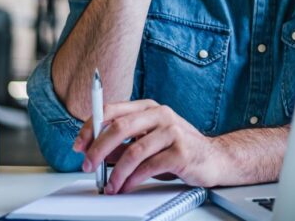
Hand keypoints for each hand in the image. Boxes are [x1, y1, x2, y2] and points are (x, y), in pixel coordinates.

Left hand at [74, 100, 229, 191]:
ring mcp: (173, 131)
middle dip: (98, 150)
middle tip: (88, 166)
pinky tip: (126, 187)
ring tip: (110, 186)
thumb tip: (97, 154)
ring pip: (133, 151)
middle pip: (119, 127)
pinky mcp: (181, 151)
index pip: (112, 110)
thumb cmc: (179, 149)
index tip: (79, 145)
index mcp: (149, 108)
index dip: (91, 127)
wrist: (215, 158)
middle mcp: (161, 115)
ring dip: (116, 173)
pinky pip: (149, 167)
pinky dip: (132, 180)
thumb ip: (124, 145)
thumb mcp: (149, 142)